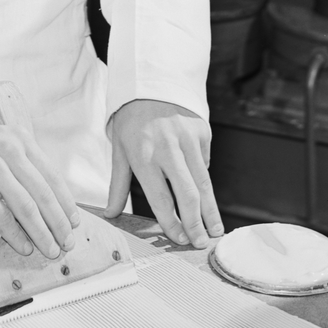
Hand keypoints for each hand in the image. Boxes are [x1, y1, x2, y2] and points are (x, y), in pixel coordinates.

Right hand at [0, 121, 80, 258]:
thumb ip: (21, 164)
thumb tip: (44, 198)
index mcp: (20, 139)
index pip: (53, 175)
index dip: (66, 202)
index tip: (74, 222)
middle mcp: (9, 150)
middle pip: (44, 193)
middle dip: (59, 223)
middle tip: (68, 242)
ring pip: (27, 206)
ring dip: (42, 233)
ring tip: (49, 249)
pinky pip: (1, 215)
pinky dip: (15, 234)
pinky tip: (23, 246)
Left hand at [104, 99, 223, 248]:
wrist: (149, 84)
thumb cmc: (130, 122)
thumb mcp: (119, 150)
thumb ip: (118, 184)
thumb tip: (110, 215)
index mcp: (143, 155)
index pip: (160, 197)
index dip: (171, 222)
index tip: (179, 240)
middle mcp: (168, 147)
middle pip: (187, 193)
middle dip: (196, 222)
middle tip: (202, 243)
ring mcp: (188, 138)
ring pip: (204, 181)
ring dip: (211, 210)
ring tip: (216, 231)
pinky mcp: (202, 131)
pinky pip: (205, 162)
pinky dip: (203, 179)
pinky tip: (203, 193)